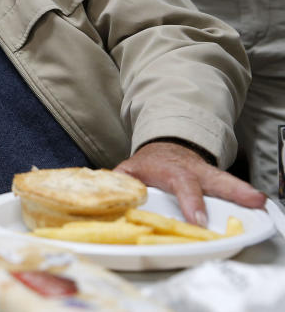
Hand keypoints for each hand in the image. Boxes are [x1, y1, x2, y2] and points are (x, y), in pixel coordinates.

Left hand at [114, 141, 265, 225]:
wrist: (163, 149)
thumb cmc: (147, 166)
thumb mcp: (129, 170)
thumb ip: (120, 181)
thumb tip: (109, 194)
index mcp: (168, 169)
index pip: (181, 183)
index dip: (191, 200)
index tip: (199, 219)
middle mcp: (192, 170)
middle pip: (212, 178)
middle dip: (231, 190)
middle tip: (251, 200)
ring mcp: (206, 175)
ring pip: (226, 180)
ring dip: (243, 191)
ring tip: (258, 201)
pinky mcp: (216, 181)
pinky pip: (231, 188)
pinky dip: (244, 195)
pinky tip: (257, 203)